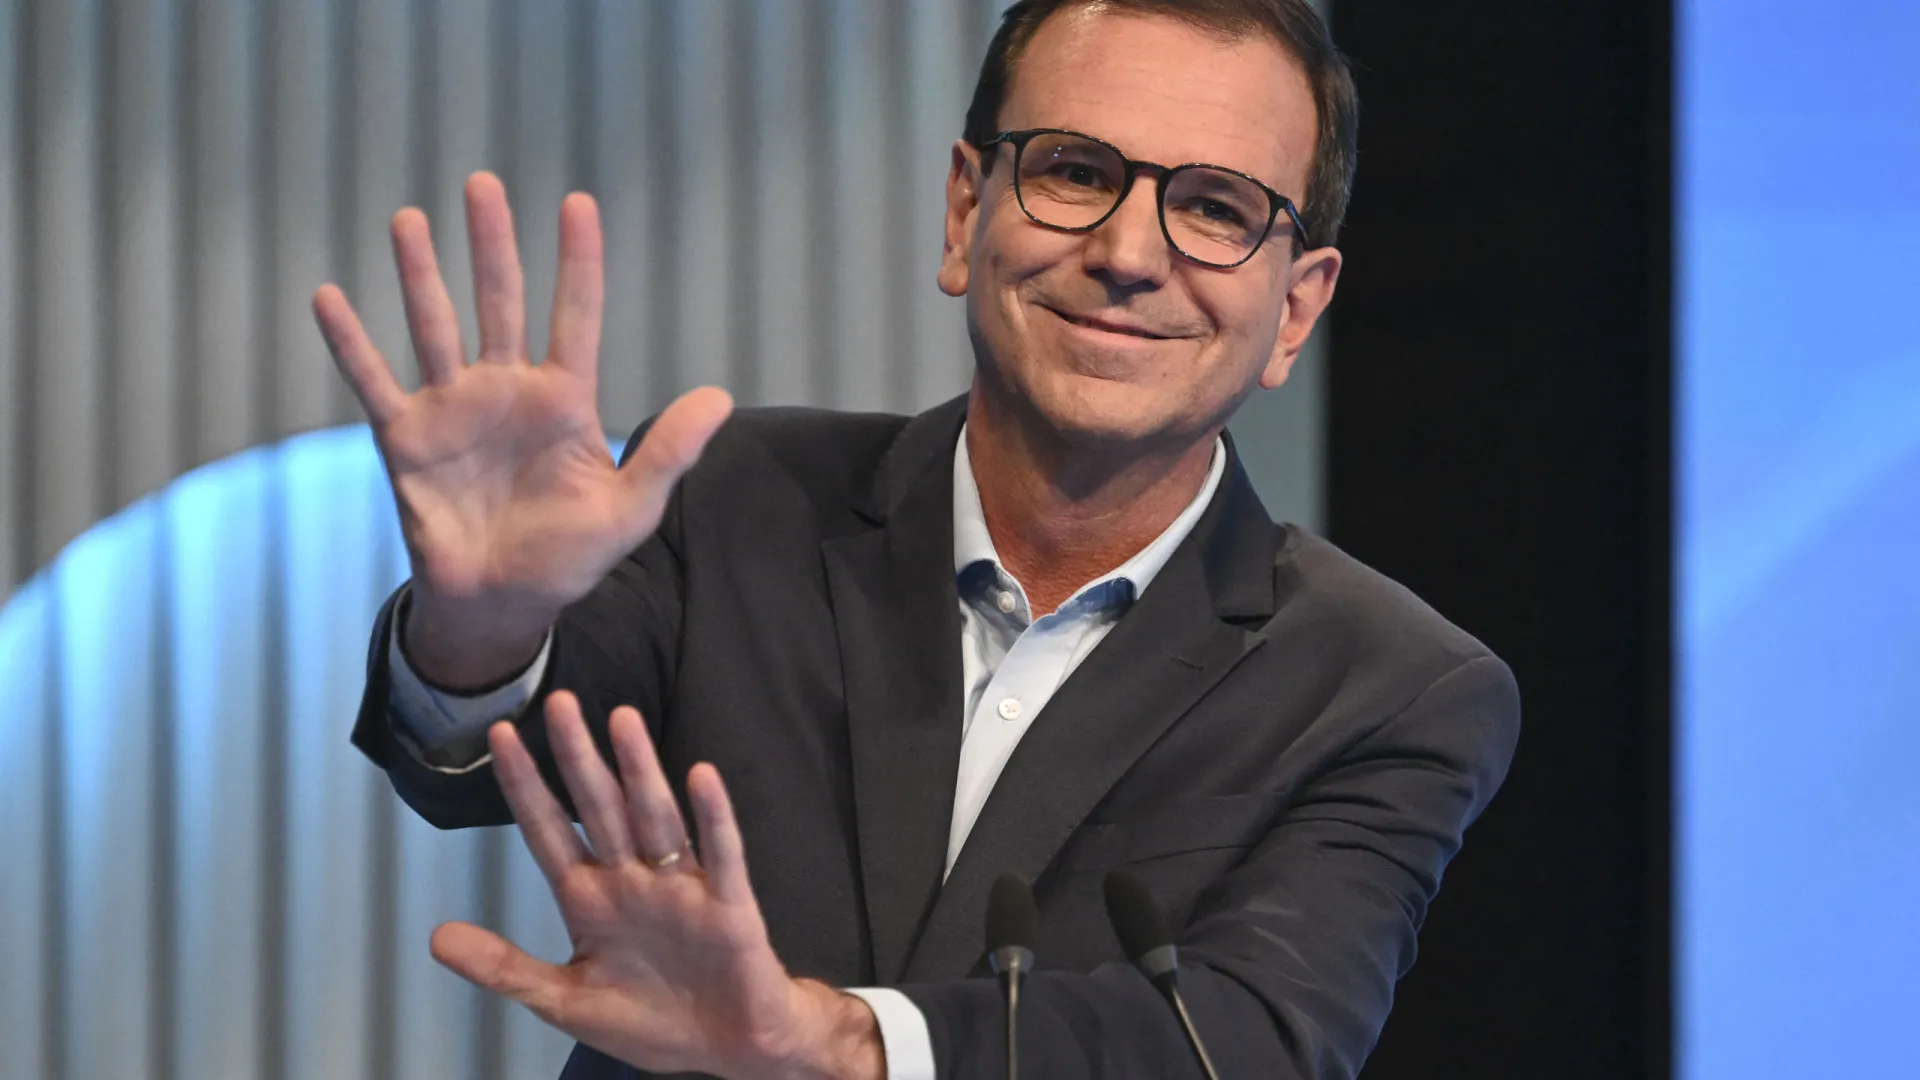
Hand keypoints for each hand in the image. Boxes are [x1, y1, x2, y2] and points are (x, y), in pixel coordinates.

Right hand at [312, 173, 732, 687]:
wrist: (502, 607)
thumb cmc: (568, 558)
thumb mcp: (628, 509)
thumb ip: (668, 453)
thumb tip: (721, 397)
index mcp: (564, 401)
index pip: (575, 316)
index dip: (578, 261)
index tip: (577, 202)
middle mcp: (506, 391)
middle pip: (500, 302)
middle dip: (492, 244)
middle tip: (483, 183)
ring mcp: (453, 410)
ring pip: (435, 326)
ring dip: (421, 274)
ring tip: (410, 219)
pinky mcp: (406, 439)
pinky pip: (373, 382)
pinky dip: (349, 342)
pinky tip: (329, 297)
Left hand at [429, 691, 883, 1079]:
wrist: (730, 1049)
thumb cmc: (653, 1022)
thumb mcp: (565, 1002)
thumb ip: (505, 968)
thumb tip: (436, 938)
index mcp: (590, 901)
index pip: (549, 831)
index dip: (525, 784)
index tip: (501, 734)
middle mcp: (634, 881)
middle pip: (600, 808)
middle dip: (578, 757)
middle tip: (560, 701)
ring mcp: (682, 888)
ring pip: (655, 818)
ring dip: (640, 770)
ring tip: (623, 721)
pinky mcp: (729, 906)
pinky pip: (720, 854)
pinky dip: (712, 816)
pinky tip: (700, 778)